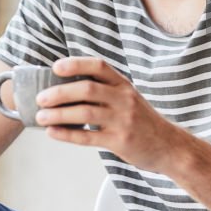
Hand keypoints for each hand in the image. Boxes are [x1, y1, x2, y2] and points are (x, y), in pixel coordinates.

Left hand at [35, 57, 182, 172]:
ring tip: (41, 117)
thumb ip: (104, 91)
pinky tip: (53, 133)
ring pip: (85, 112)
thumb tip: (65, 88)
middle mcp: (123, 98)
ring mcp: (123, 120)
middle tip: (41, 99)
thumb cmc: (142, 121)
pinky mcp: (120, 141)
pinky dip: (67, 134)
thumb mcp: (128, 98)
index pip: (98, 66)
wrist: (169, 146)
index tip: (56, 67)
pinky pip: (88, 137)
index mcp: (123, 84)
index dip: (76, 63)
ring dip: (59, 114)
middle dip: (59, 92)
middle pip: (87, 89)